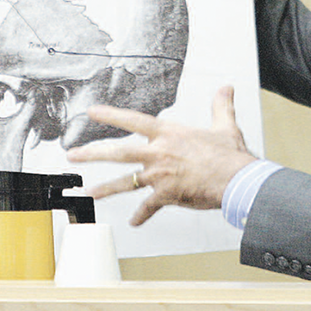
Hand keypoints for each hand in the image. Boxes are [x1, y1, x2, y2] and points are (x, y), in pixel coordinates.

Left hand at [66, 86, 256, 225]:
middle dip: (92, 153)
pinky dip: (141, 216)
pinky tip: (134, 222)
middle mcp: (158, 153)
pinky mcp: (165, 195)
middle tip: (73, 155)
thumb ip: (221, 105)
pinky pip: (148, 208)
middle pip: (118, 152)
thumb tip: (226, 88)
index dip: (111, 115)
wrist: (236, 180)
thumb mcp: (225, 125)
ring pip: (125, 182)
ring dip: (105, 188)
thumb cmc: (230, 155)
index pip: (133, 120)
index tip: (92, 112)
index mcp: (169, 134)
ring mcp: (159, 176)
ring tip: (89, 192)